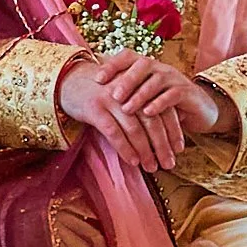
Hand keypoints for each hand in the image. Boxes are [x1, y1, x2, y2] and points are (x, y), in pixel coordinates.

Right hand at [58, 51, 183, 167]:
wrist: (68, 80)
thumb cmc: (99, 91)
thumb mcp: (123, 92)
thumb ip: (141, 106)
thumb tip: (161, 133)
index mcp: (138, 85)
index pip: (162, 109)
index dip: (173, 129)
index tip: (179, 149)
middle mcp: (127, 91)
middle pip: (152, 120)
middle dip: (162, 145)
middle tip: (169, 163)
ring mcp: (110, 99)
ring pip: (134, 128)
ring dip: (145, 151)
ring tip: (152, 167)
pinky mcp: (94, 109)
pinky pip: (114, 132)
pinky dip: (125, 148)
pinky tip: (133, 161)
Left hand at [100, 55, 235, 168]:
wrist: (198, 110)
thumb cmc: (164, 104)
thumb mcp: (144, 98)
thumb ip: (124, 95)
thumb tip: (94, 97)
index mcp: (147, 66)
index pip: (127, 56)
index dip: (112, 65)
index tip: (97, 79)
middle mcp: (160, 68)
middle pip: (142, 64)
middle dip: (126, 80)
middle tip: (113, 96)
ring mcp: (174, 78)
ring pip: (156, 79)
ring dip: (140, 94)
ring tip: (127, 108)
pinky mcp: (187, 92)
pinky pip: (173, 94)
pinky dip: (160, 103)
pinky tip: (148, 112)